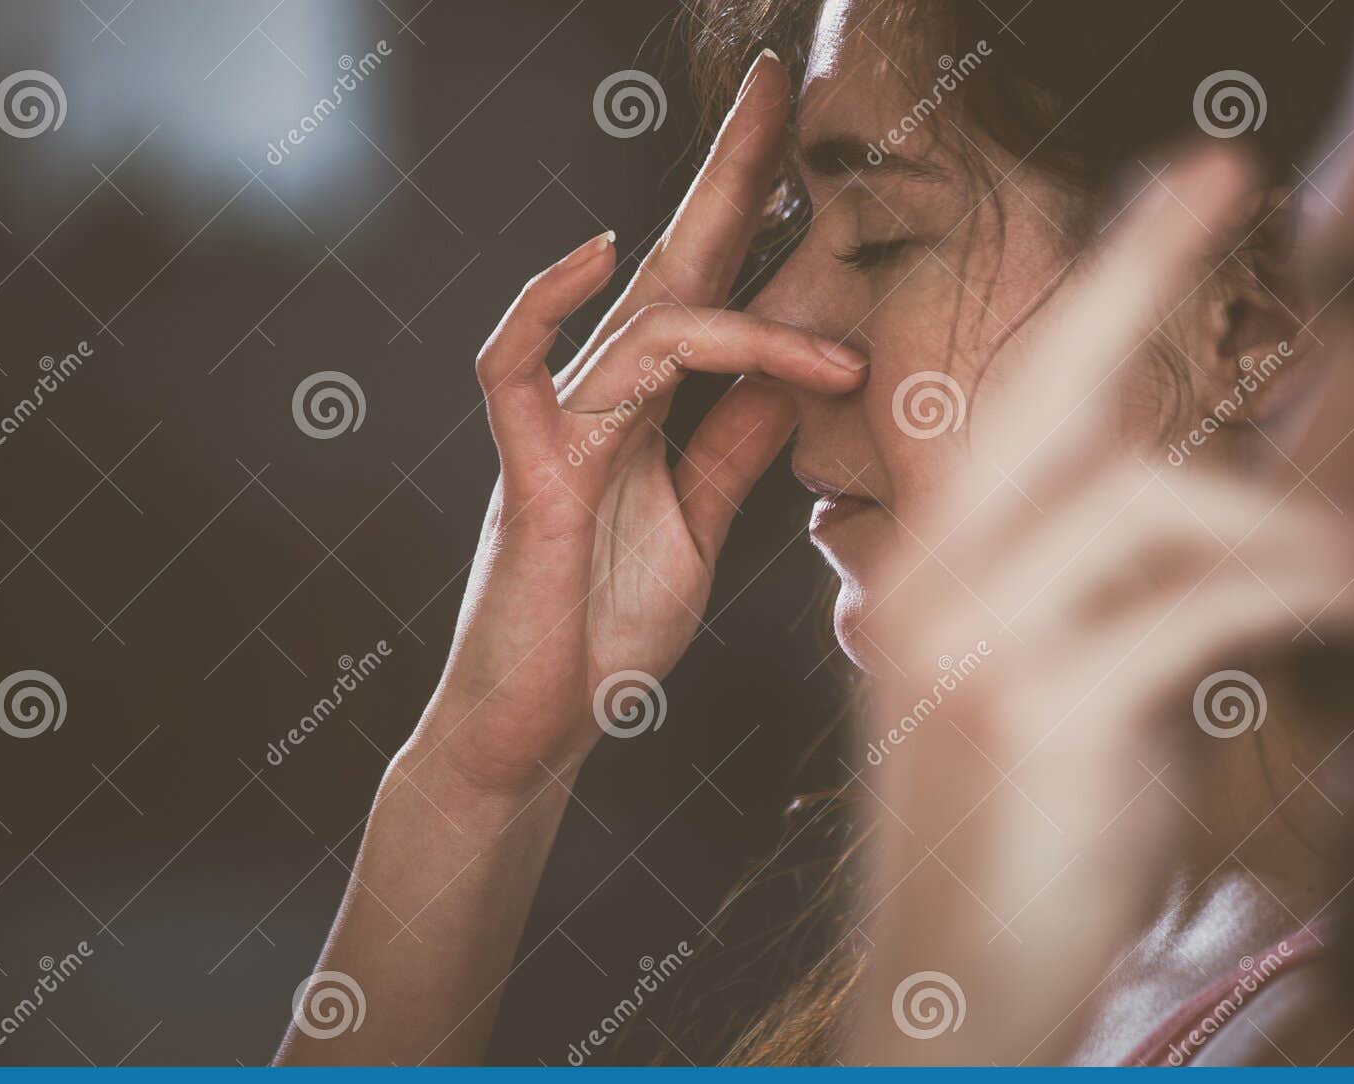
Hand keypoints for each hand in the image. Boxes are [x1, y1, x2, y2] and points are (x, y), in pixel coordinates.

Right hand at [413, 51, 865, 791]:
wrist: (537, 730)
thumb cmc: (605, 631)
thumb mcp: (700, 527)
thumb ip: (735, 448)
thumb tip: (796, 374)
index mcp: (651, 414)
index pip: (711, 291)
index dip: (754, 216)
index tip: (813, 149)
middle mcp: (606, 402)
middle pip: (672, 263)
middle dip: (726, 173)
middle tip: (775, 84)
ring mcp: (563, 433)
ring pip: (640, 322)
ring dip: (741, 310)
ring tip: (838, 340)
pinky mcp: (529, 478)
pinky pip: (515, 369)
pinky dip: (544, 307)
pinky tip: (596, 256)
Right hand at [850, 149, 1353, 1063]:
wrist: (945, 983)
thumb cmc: (1006, 832)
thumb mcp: (1038, 686)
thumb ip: (1099, 590)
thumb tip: (1209, 508)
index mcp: (931, 569)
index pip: (1011, 402)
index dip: (1093, 291)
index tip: (1169, 196)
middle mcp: (934, 583)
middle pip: (1041, 392)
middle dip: (1129, 274)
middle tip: (1214, 173)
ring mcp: (976, 643)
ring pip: (1140, 499)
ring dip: (1272, 518)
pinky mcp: (1040, 714)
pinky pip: (1191, 606)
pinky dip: (1290, 586)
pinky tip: (1349, 596)